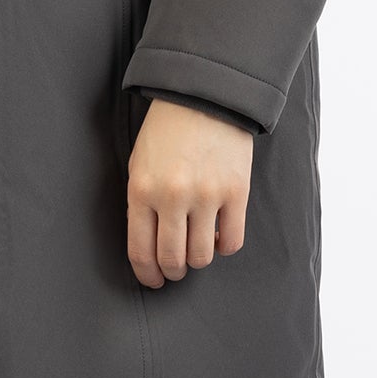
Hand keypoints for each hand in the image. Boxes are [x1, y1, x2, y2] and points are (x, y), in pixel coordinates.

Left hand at [125, 98, 252, 289]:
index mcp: (142, 190)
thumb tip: (150, 247)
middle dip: (173, 271)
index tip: (154, 281)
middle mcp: (173, 196)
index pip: (141, 251)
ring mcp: (207, 195)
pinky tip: (218, 235)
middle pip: (172, 259)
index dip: (147, 274)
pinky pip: (232, 242)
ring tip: (197, 248)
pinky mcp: (236, 192)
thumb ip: (141, 205)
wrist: (204, 96)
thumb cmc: (167, 132)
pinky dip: (224, 246)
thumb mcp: (140, 165)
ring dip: (198, 259)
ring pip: (202, 256)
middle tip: (176, 269)